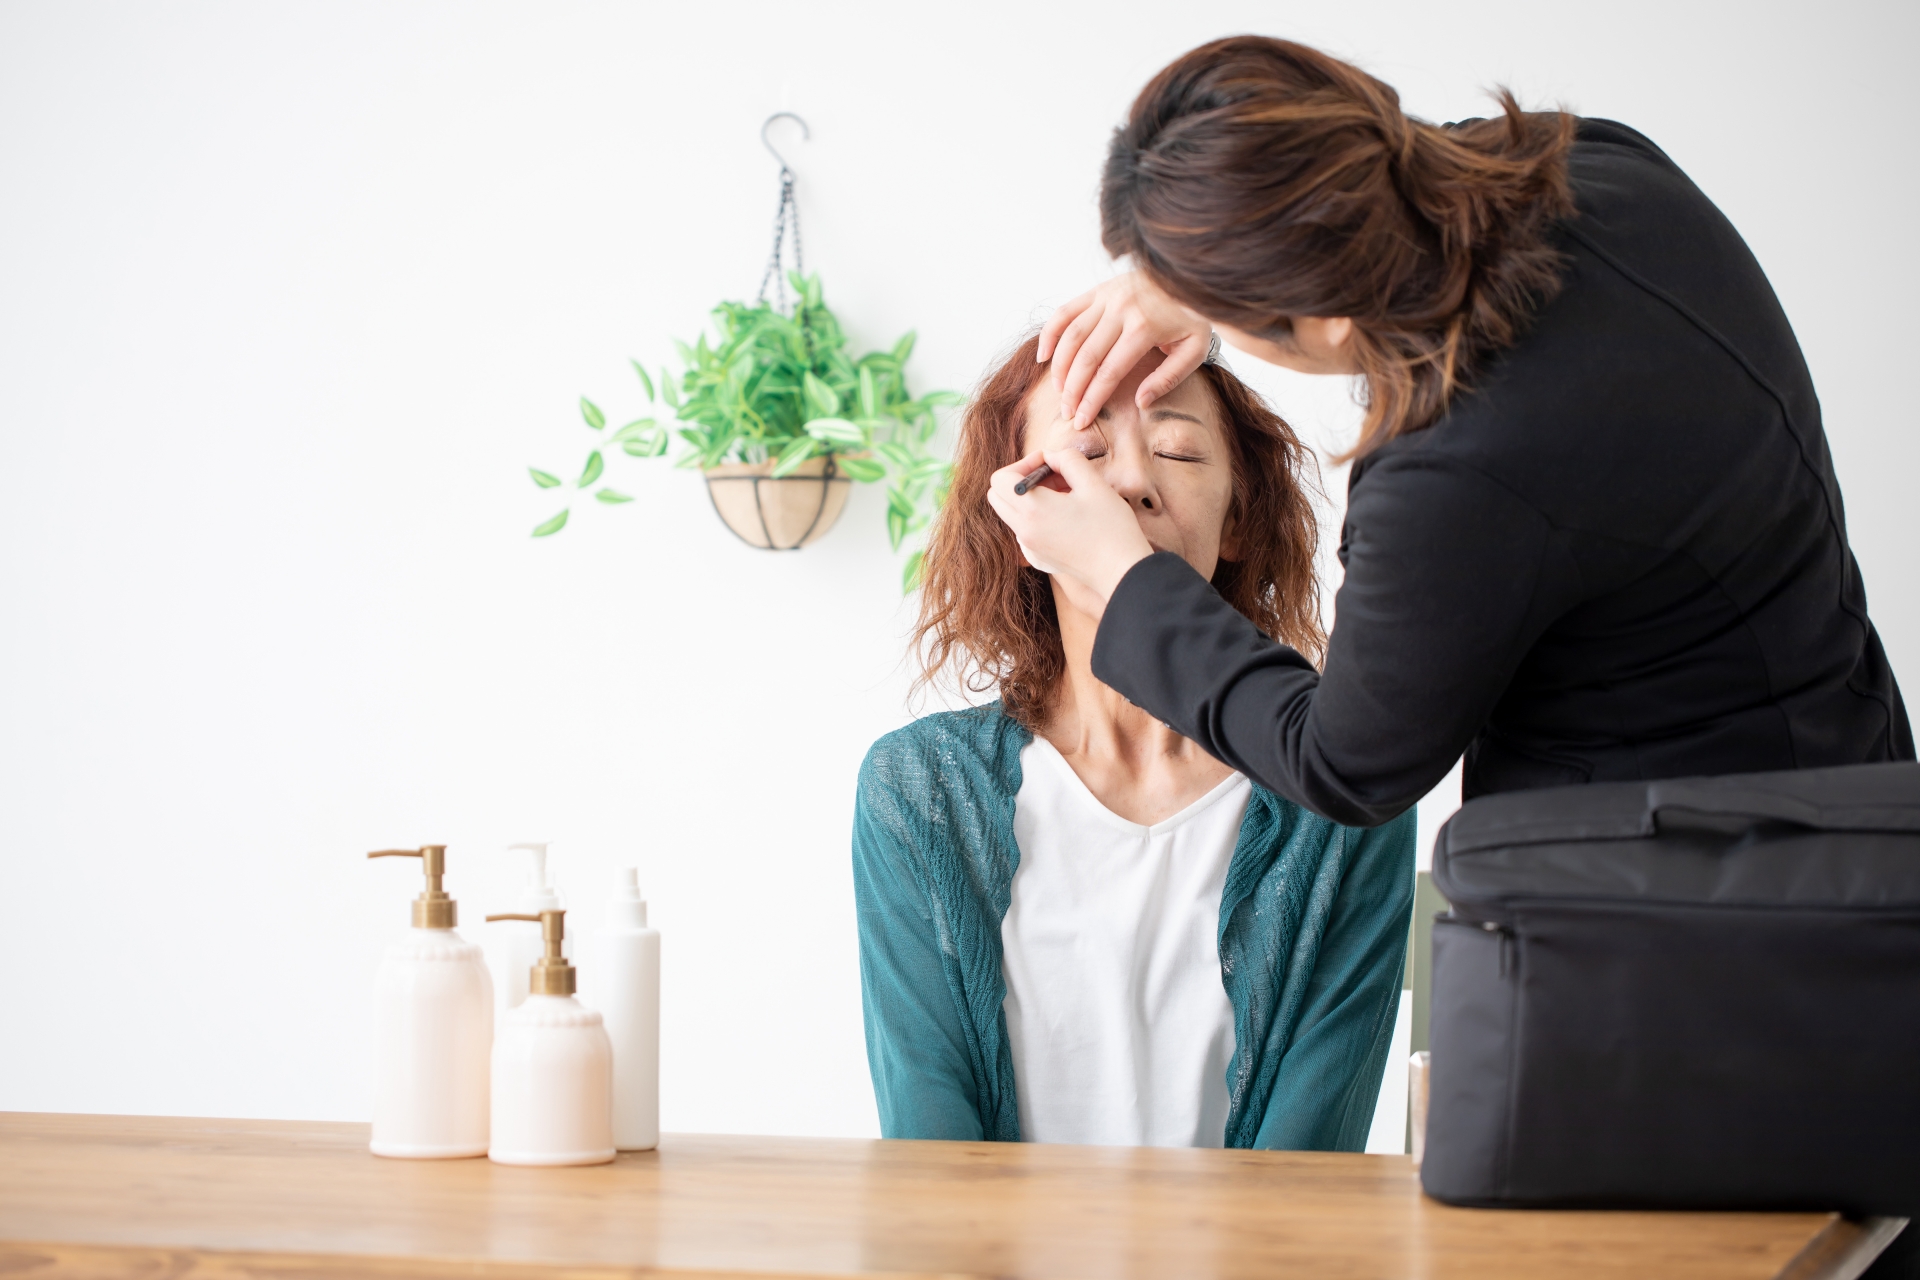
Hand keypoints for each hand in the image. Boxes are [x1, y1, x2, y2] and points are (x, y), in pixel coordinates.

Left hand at [987, 448, 1154, 618]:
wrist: (1122, 571)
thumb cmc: (1111, 527)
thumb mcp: (1093, 483)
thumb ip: (1068, 460)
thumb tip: (1051, 456)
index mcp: (1032, 509)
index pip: (1000, 478)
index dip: (1023, 463)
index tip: (1048, 463)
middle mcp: (1024, 530)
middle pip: (998, 495)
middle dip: (1021, 479)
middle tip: (1054, 478)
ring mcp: (1029, 546)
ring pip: (1012, 512)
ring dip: (1031, 497)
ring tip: (1066, 496)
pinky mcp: (1038, 557)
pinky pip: (1025, 529)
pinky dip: (1037, 516)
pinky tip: (1067, 517)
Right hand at [1038, 272, 1212, 429]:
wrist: (1191, 274)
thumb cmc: (1194, 316)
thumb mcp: (1194, 349)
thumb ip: (1168, 378)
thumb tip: (1140, 402)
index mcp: (1144, 328)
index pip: (1109, 372)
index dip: (1092, 400)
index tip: (1081, 420)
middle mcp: (1120, 310)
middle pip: (1085, 358)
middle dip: (1072, 390)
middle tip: (1066, 413)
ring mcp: (1106, 297)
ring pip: (1071, 336)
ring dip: (1059, 367)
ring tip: (1058, 392)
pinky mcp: (1098, 290)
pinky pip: (1066, 311)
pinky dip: (1050, 333)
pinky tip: (1043, 357)